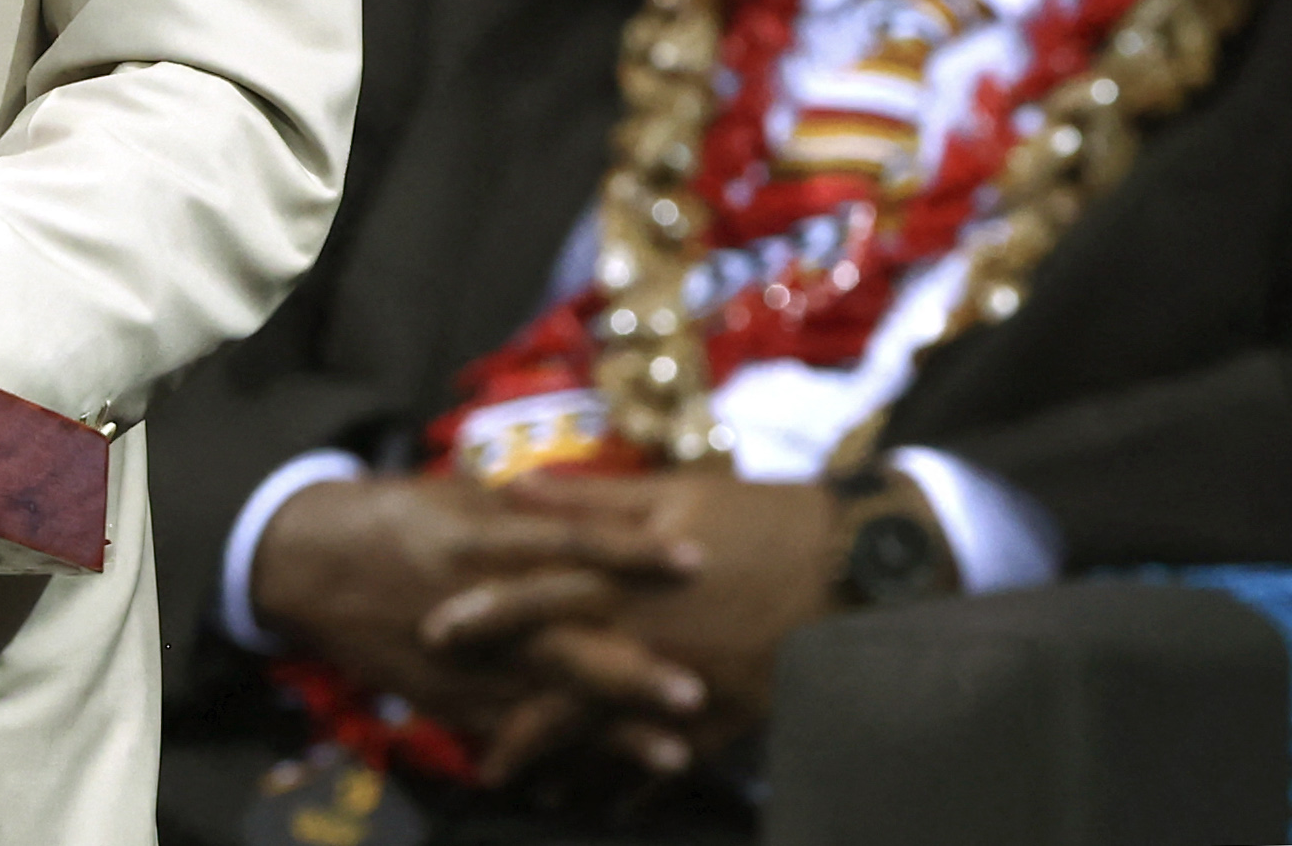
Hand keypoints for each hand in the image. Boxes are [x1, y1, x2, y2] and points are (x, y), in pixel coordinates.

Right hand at [250, 473, 709, 775]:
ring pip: (547, 700)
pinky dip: (560, 758)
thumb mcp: (457, 495)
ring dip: (611, 731)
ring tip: (674, 754)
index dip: (631, 550)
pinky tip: (607, 786)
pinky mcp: (447, 699)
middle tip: (697, 692)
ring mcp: (461, 660)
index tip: (696, 558)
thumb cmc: (393, 517)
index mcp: (479, 538)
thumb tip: (605, 506)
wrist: (307, 562)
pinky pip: (510, 733)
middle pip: (563, 639)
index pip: (569, 542)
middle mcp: (475, 602)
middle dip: (630, 671)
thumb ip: (528, 510)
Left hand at [443, 471, 865, 762]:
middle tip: (475, 758)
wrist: (858, 564)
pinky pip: (681, 756)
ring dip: (574, 764)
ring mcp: (694, 683)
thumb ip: (590, 498)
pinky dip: (644, 780)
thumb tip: (514, 484)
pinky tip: (615, 806)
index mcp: (629, 578)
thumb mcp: (672, 493)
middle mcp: (652, 638)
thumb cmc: (760, 518)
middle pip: (571, 686)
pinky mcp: (735, 712)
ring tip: (531, 791)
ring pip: (620, 733)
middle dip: (520, 721)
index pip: (542, 597)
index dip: (486, 616)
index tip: (433, 633)